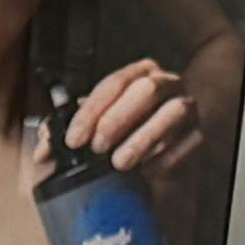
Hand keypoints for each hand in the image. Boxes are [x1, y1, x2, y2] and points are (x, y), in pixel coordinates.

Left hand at [59, 56, 212, 244]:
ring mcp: (186, 105)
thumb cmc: (123, 128)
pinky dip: (167, 157)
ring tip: (120, 162)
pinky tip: (148, 170)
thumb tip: (44, 149)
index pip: (113, 83)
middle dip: (117, 120)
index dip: (91, 111)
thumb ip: (67, 132)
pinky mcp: (200, 131)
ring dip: (143, 139)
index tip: (74, 139)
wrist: (169, 135)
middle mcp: (166, 83)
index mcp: (137, 74)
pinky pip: (189, 140)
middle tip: (97, 148)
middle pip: (146, 90)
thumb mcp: (93, 124)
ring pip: (173, 112)